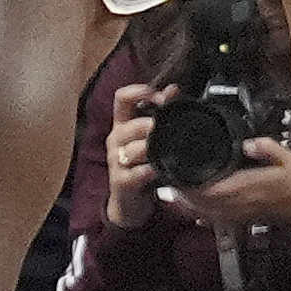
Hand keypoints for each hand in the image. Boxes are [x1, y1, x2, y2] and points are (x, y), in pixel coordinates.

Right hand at [102, 82, 173, 228]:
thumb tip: (173, 89)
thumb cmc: (141, 165)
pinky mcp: (121, 181)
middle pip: (130, 125)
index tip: (161, 97)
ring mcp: (116, 161)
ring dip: (150, 149)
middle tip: (164, 128)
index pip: (122, 98)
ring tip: (164, 150)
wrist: (129, 202)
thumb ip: (160, 113)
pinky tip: (159, 171)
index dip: (139, 92)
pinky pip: (136, 173)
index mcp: (122, 124)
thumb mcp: (149, 138)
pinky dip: (150, 171)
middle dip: (150, 125)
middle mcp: (116, 140)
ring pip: (133, 149)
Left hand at [169, 137, 290, 229]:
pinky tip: (192, 211)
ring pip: (205, 214)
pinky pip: (216, 222)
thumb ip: (266, 148)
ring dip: (187, 206)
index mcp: (245, 187)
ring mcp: (239, 215)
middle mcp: (238, 204)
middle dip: (182, 194)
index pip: (208, 190)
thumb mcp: (287, 158)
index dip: (189, 185)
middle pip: (200, 203)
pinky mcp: (242, 221)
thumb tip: (248, 144)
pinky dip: (201, 217)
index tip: (176, 173)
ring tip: (173, 195)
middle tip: (168, 182)